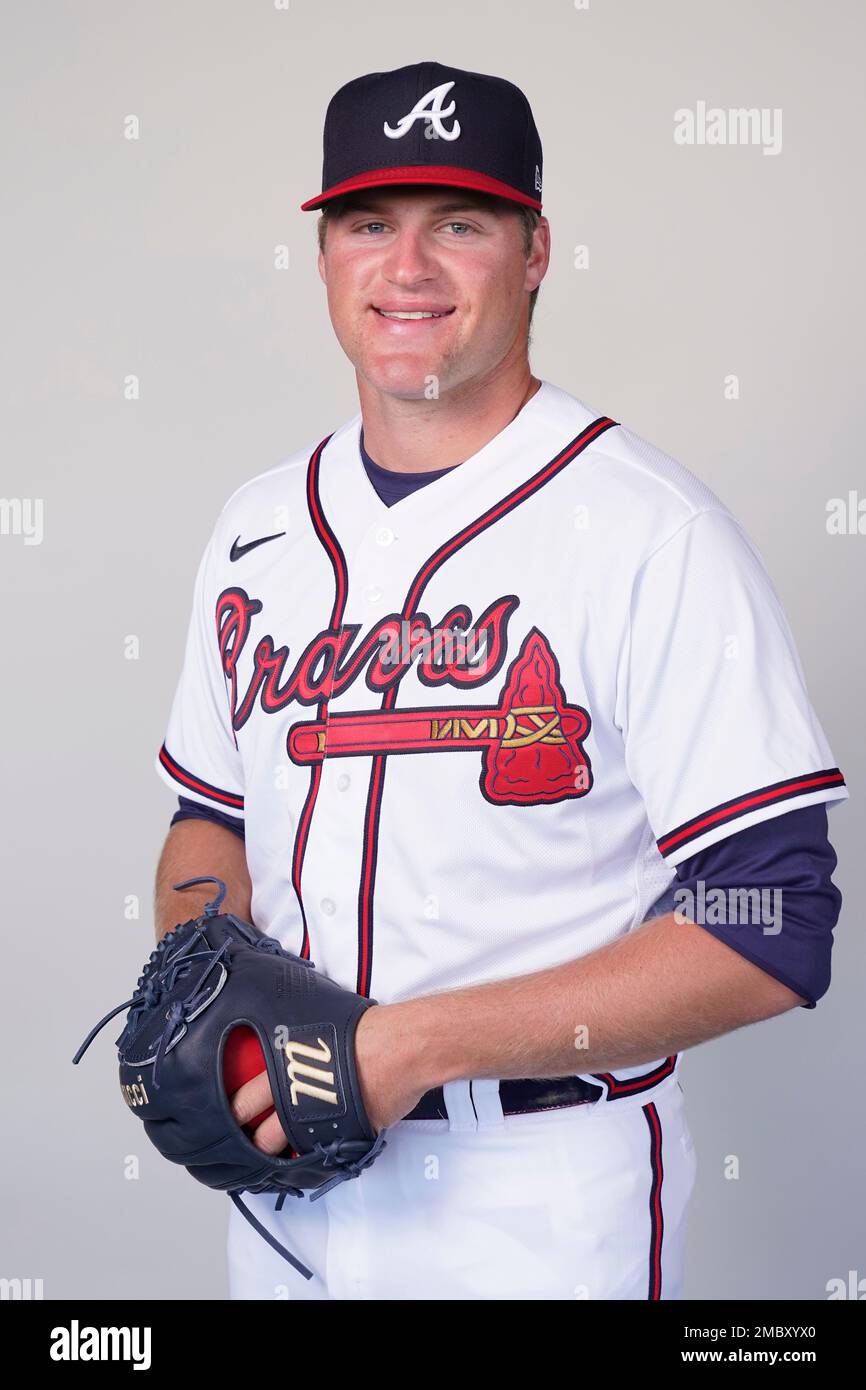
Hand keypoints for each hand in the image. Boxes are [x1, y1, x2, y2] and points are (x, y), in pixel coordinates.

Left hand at [228, 1002, 429, 1153]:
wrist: (398, 1049)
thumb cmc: (364, 1030)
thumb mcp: (316, 1017)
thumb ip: (297, 1035)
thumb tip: (293, 1035)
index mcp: (281, 1069)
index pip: (243, 1101)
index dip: (235, 1112)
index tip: (231, 1118)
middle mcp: (294, 1102)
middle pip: (260, 1137)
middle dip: (252, 1146)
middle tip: (249, 1148)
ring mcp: (317, 1125)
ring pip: (287, 1155)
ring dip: (281, 1158)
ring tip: (277, 1158)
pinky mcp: (342, 1140)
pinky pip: (321, 1158)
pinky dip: (315, 1161)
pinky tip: (311, 1160)